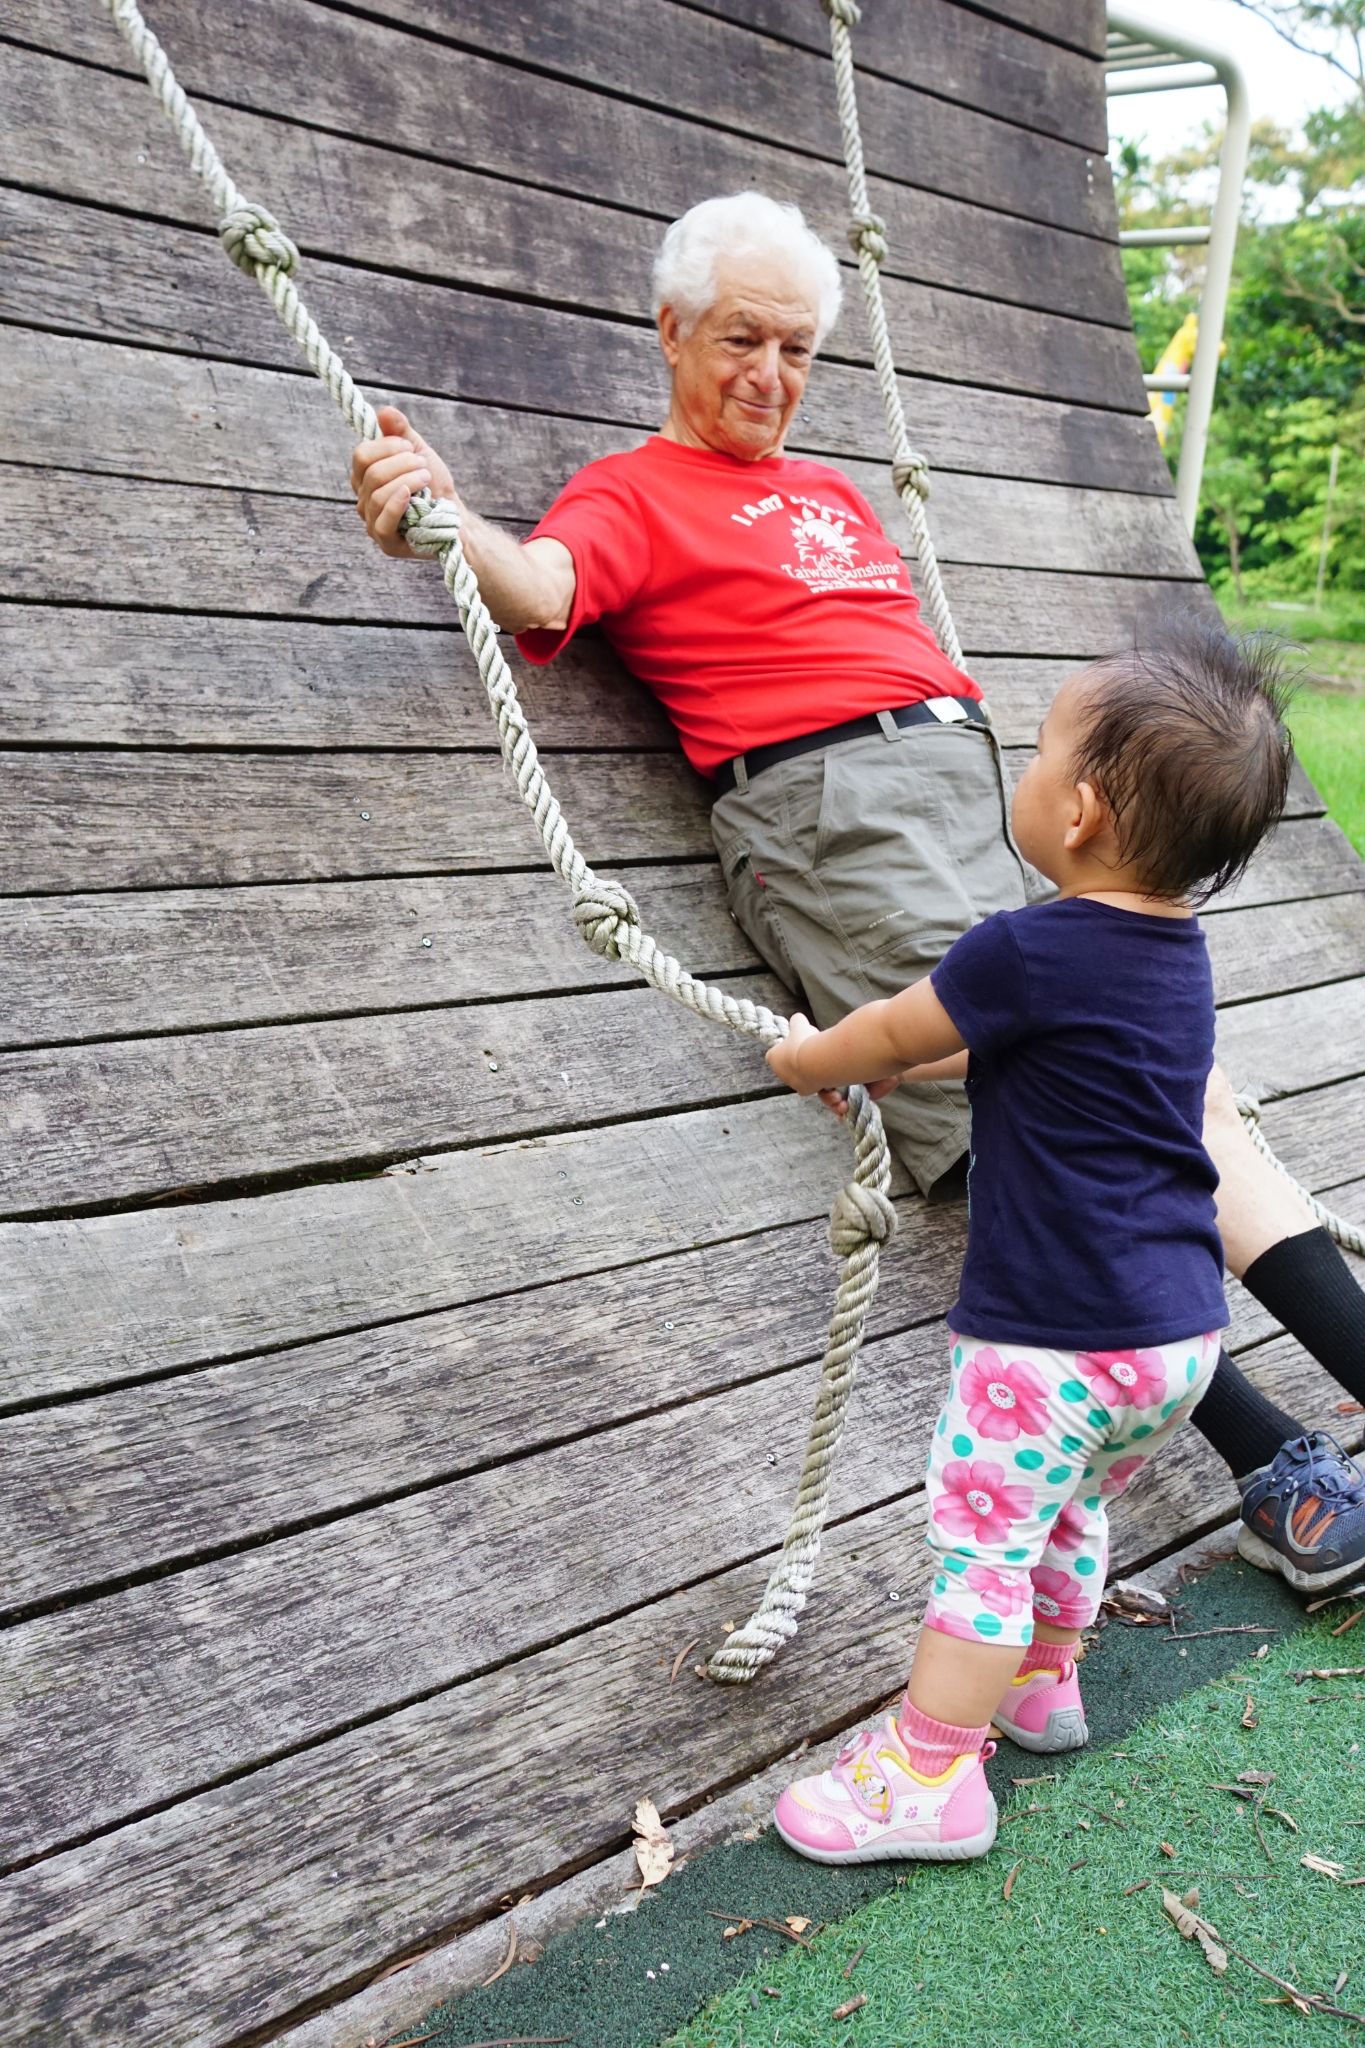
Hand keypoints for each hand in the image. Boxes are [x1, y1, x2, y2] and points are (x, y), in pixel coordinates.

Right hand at [352, 405, 456, 556]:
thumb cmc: (434, 485)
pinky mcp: (387, 543)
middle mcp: (364, 500)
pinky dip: (396, 505)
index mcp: (366, 478)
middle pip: (371, 473)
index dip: (387, 446)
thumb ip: (401, 432)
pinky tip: (410, 497)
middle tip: (424, 467)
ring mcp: (373, 523)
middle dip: (403, 464)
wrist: (455, 516)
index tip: (411, 447)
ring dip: (407, 481)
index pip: (361, 455)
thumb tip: (385, 412)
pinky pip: (382, 522)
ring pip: (377, 495)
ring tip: (426, 480)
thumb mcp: (419, 452)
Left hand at [766, 1013, 822, 1094]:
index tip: (792, 1046)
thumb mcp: (800, 1025)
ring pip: (801, 1078)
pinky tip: (826, 1076)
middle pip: (788, 1067)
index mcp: (774, 1058)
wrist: (817, 1061)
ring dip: (810, 1072)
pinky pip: (813, 1088)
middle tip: (810, 1052)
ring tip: (820, 1062)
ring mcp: (793, 1084)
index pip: (772, 1055)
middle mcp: (781, 1074)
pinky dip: (820, 1085)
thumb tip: (797, 1017)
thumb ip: (797, 1021)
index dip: (781, 1051)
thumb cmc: (804, 1042)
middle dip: (798, 1062)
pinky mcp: (806, 1091)